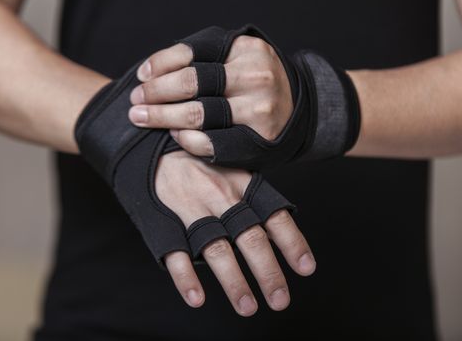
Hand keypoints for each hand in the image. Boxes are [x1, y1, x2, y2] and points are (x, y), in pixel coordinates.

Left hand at [129, 36, 292, 155]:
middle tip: (135, 101)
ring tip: (142, 118)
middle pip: (190, 82)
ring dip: (162, 117)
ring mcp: (258, 107)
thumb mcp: (237, 59)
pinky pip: (211, 142)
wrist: (297, 110)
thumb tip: (153, 71)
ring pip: (197, 113)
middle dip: (154, 92)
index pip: (192, 52)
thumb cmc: (254, 83)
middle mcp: (254, 74)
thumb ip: (203, 58)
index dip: (160, 64)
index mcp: (245, 49)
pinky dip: (187, 139)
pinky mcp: (257, 138)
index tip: (141, 77)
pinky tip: (175, 135)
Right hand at [157, 151, 315, 315]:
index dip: (292, 243)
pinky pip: (176, 253)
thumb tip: (281, 230)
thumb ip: (255, 201)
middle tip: (280, 300)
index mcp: (243, 186)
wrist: (155, 154)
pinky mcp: (166, 223)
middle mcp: (221, 198)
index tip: (306, 269)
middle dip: (267, 272)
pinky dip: (186, 278)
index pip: (274, 216)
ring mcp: (193, 210)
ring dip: (234, 281)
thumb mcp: (235, 172)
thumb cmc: (203, 167)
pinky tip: (197, 298)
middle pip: (250, 237)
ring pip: (217, 249)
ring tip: (247, 307)